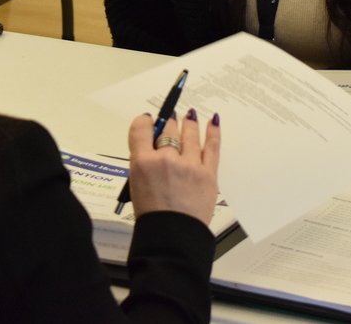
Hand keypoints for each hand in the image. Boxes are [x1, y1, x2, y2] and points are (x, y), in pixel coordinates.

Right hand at [127, 109, 219, 224]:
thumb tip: (153, 145)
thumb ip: (144, 162)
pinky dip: (213, 132)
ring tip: (190, 115)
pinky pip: (212, 146)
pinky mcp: (208, 173)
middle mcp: (165, 159)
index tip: (148, 120)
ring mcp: (189, 165)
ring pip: (190, 134)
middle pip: (168, 130)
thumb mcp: (137, 184)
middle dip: (169, 122)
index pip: (141, 130)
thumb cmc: (152, 214)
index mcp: (142, 163)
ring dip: (189, 123)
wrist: (172, 235)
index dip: (144, 122)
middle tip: (172, 118)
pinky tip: (213, 121)